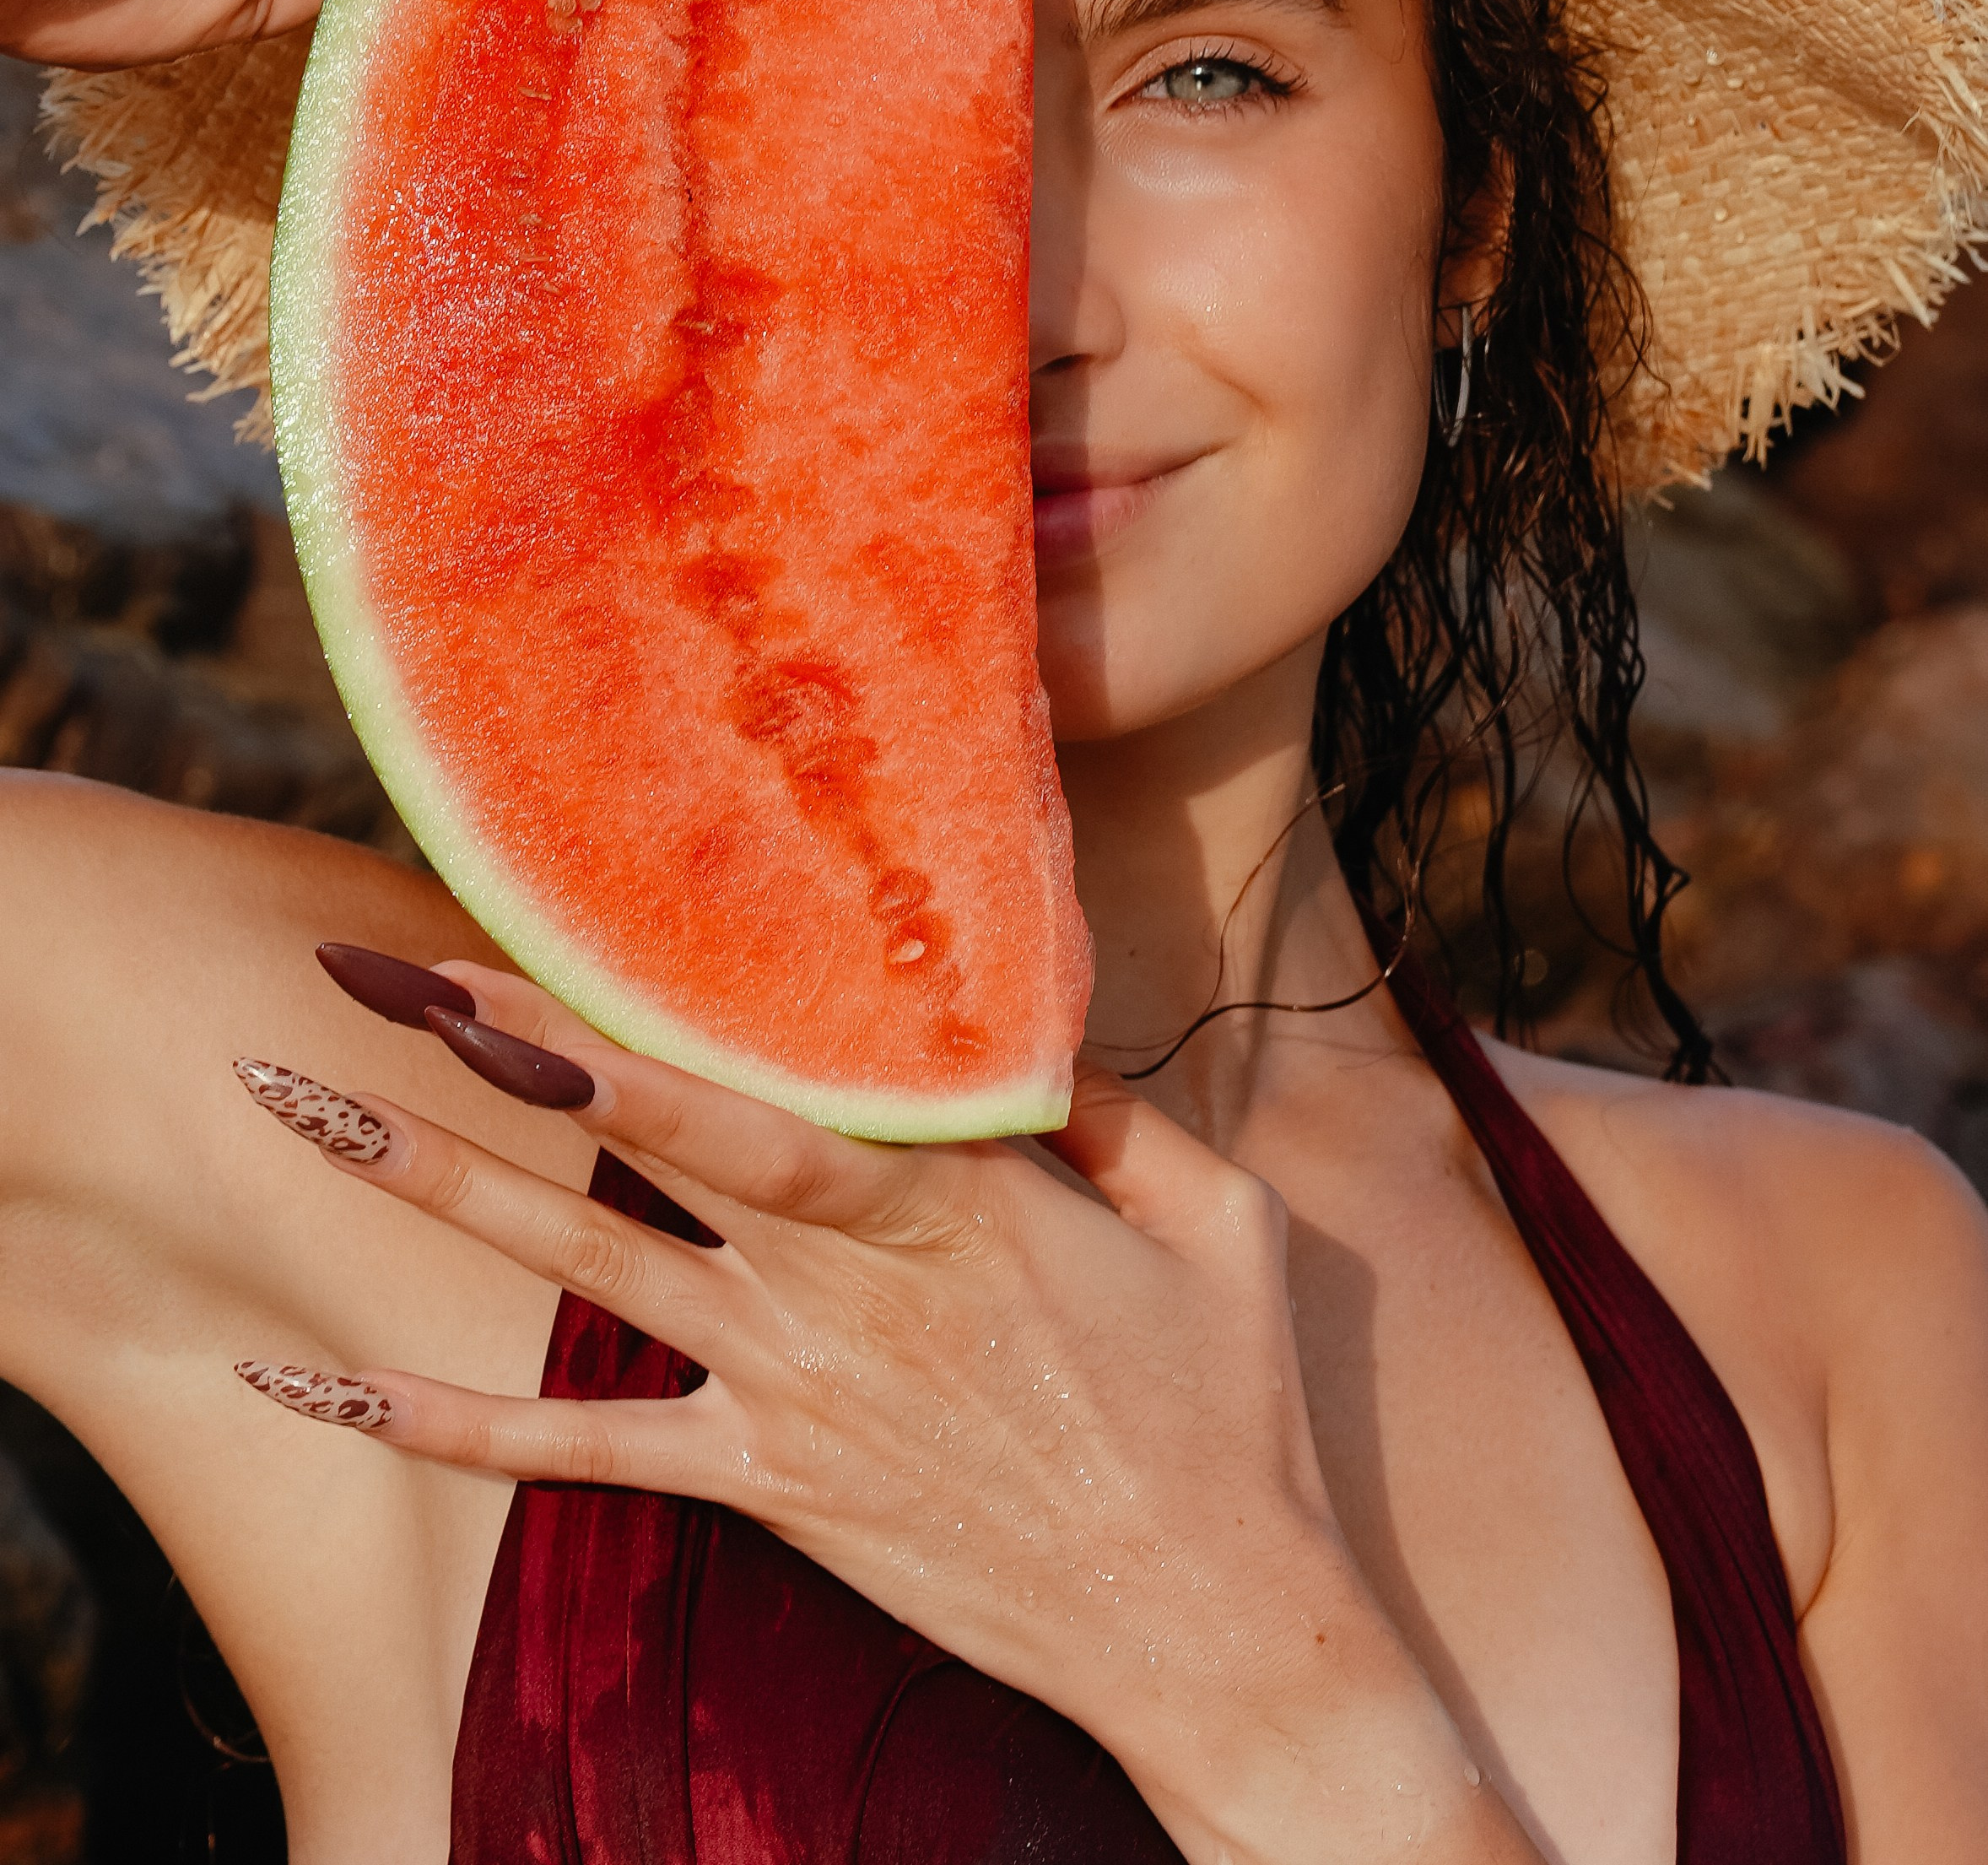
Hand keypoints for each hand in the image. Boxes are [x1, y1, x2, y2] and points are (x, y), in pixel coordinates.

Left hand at [234, 968, 1535, 1862]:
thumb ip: (1124, 1118)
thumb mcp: (1228, 1226)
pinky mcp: (768, 1484)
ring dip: (427, 1182)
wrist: (1219, 1637)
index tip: (530, 929)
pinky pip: (576, 1452)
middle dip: (490, 1050)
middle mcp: (847, 1280)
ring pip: (576, 1267)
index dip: (637, 1012)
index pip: (764, 1087)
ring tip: (297, 1105)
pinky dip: (436, 1424)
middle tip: (364, 966)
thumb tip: (1038, 1040)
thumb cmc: (1235, 1419)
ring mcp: (791, 1388)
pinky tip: (314, 1388)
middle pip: (635, 1147)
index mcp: (957, 1199)